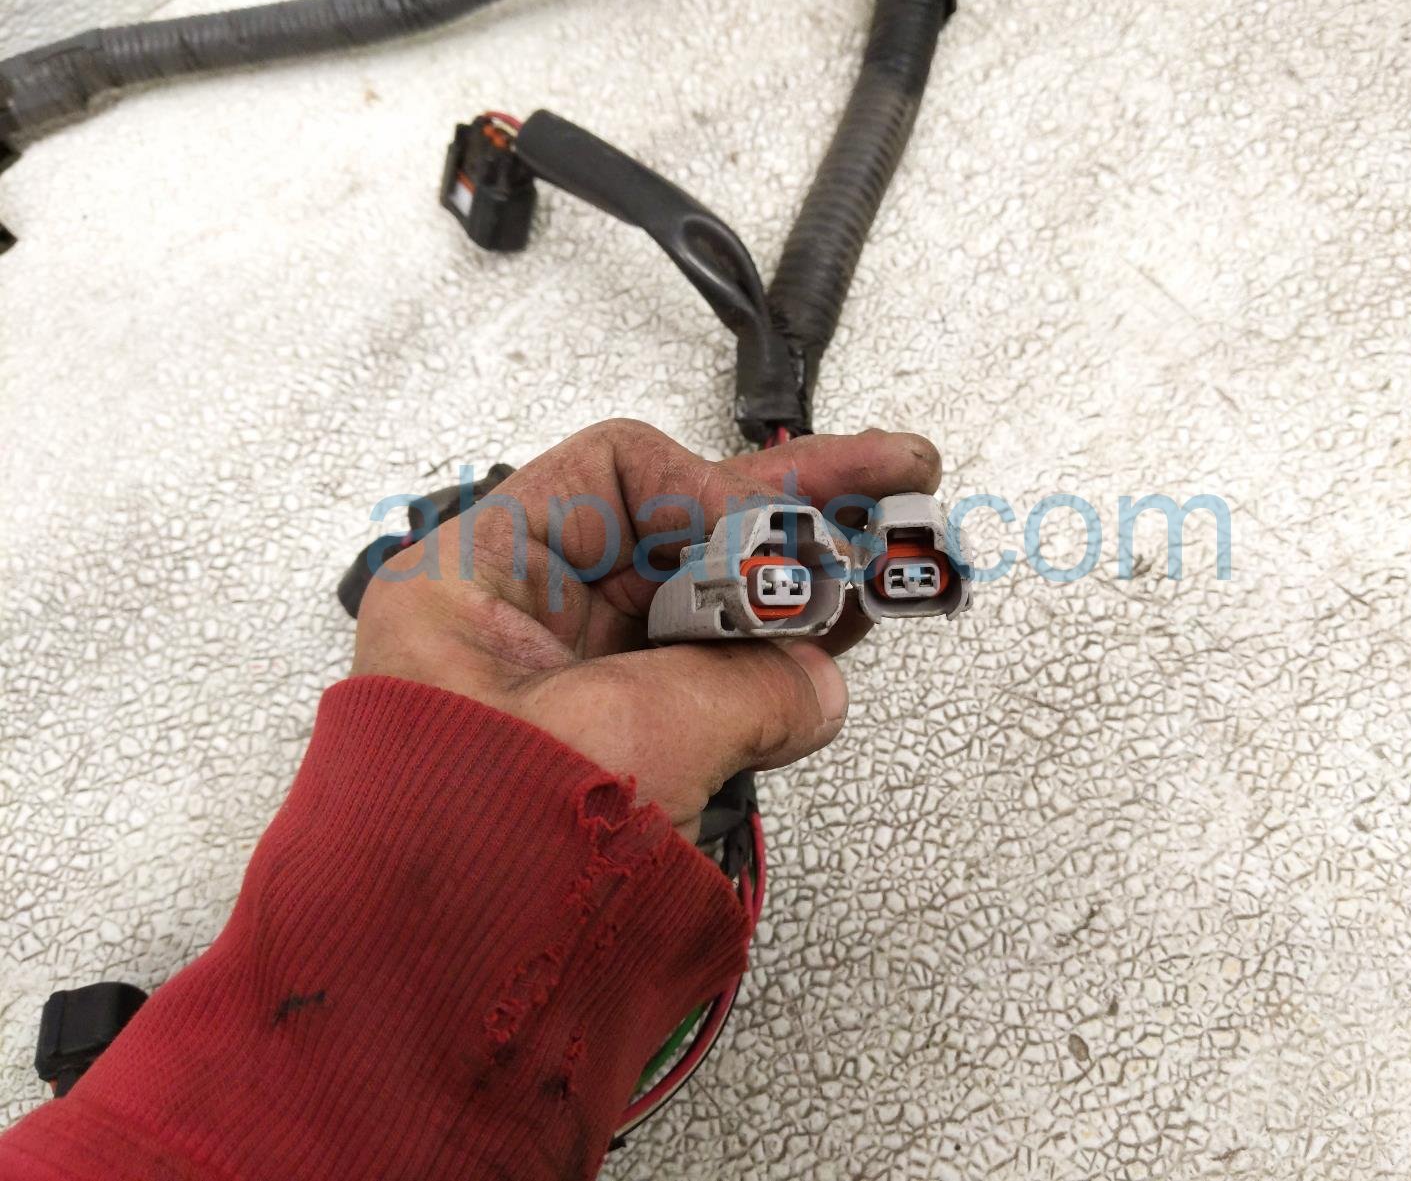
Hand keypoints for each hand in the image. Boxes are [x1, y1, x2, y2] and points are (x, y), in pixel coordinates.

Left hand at [351, 419, 941, 837]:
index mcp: (478, 582)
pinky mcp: (618, 755)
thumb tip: (813, 680)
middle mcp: (529, 627)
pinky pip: (714, 680)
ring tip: (900, 551)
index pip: (615, 477)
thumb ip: (744, 688)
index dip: (710, 493)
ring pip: (708, 605)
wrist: (438, 1005)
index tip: (776, 545)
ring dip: (804, 580)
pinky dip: (783, 657)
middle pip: (679, 534)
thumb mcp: (627, 737)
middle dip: (791, 511)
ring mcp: (579, 691)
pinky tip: (850, 627)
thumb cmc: (465, 865)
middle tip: (892, 477)